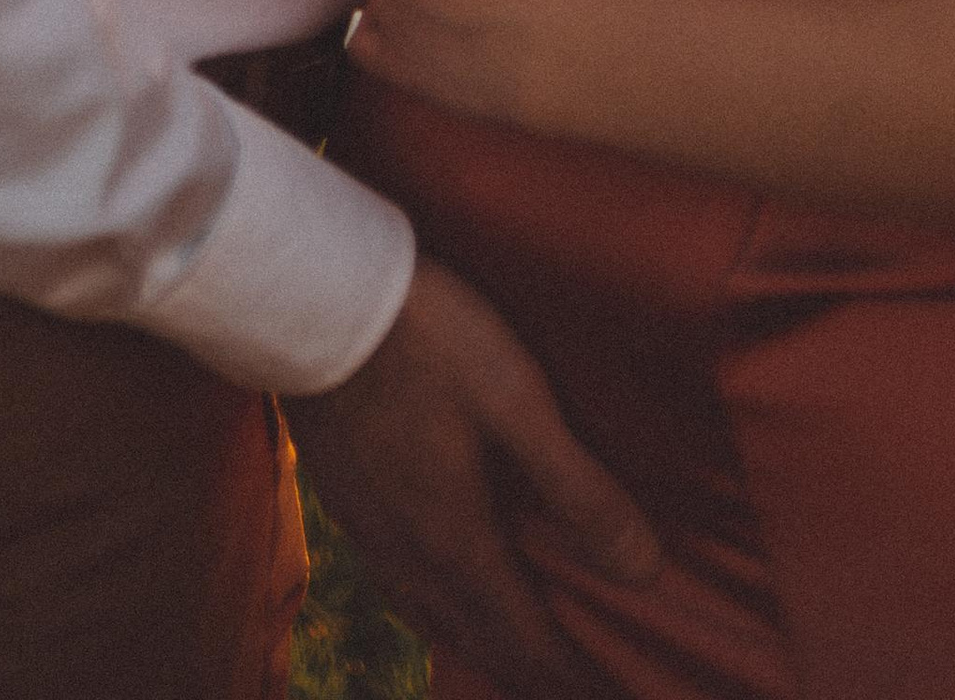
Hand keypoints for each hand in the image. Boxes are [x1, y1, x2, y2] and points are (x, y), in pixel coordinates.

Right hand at [284, 257, 658, 683]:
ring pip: (431, 617)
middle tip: (572, 690)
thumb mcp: (518, 399)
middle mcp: (410, 554)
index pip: (528, 641)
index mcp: (459, 540)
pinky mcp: (340, 496)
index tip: (616, 698)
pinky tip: (433, 586)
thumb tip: (645, 572)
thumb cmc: (425, 337)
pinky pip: (396, 584)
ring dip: (480, 647)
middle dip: (529, 676)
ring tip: (509, 662)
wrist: (310, 294)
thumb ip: (579, 487)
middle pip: (479, 642)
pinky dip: (434, 610)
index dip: (575, 679)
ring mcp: (367, 528)